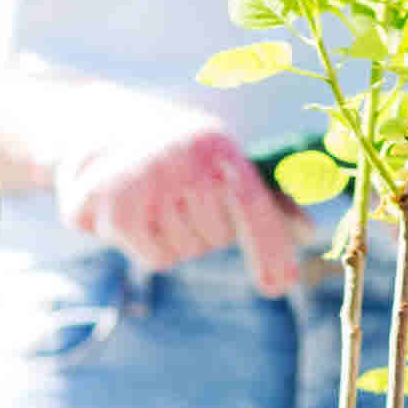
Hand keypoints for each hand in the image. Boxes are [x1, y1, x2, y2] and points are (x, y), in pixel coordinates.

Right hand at [44, 87, 312, 294]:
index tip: (280, 286)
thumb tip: (310, 232)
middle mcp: (181, 162)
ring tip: (153, 201)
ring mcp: (143, 184)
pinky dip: (145, 246)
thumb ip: (265, 198)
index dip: (269, 249)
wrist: (97, 122)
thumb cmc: (177, 149)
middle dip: (205, 231)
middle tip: (181, 199)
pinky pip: (153, 259)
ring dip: (173, 238)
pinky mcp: (109, 209)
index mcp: (216, 146)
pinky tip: (130, 212)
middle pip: (216, 238)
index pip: (253, 205)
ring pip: (182, 253)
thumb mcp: (221, 158)